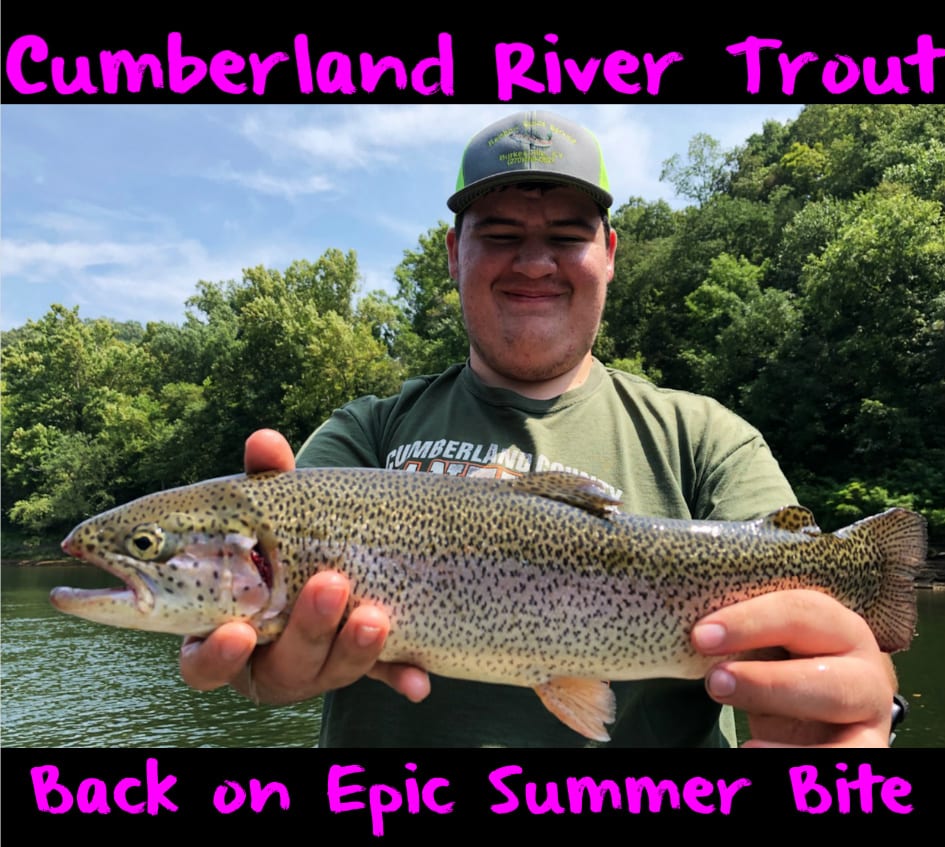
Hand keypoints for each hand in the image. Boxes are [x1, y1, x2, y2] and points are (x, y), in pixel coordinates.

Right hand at [179, 429, 430, 704]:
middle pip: (277, 668)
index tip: (238, 632)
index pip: (204, 661)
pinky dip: (399, 675)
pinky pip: (379, 675)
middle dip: (306, 630)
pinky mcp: (355, 664)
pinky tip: (419, 681)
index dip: (217, 655)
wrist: (327, 549)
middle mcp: (265, 660)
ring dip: (352, 648)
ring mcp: (313, 667)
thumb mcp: (271, 509)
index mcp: (222, 629)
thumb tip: (265, 440)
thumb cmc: (276, 535)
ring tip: (375, 616)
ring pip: (328, 673)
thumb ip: (265, 479)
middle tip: (330, 583)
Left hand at [692, 590, 895, 747]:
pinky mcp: (867, 749)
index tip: (701, 636)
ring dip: (790, 727)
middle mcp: (864, 667)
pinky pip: (847, 759)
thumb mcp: (764, 643)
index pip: (799, 612)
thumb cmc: (779, 660)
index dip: (749, 622)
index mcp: (835, 625)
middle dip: (767, 682)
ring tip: (745, 742)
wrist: (813, 702)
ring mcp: (872, 713)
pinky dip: (801, 761)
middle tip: (715, 684)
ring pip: (840, 721)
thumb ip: (739, 634)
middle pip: (825, 674)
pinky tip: (755, 753)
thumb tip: (693, 633)